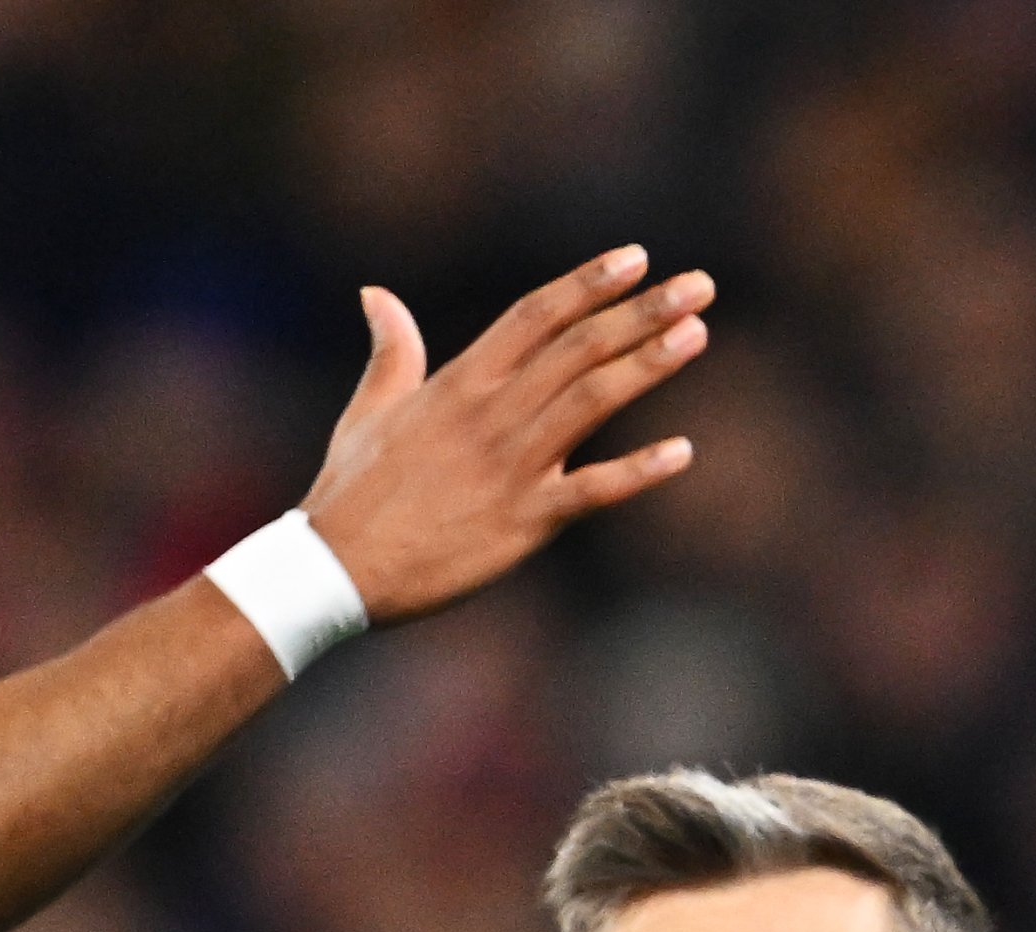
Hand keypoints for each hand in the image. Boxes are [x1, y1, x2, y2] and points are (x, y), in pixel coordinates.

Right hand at [298, 246, 710, 626]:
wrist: (337, 568)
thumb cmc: (353, 493)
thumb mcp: (371, 410)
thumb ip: (393, 352)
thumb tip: (377, 295)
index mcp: (459, 382)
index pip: (534, 316)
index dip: (588, 284)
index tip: (635, 258)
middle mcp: (491, 413)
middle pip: (577, 347)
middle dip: (641, 312)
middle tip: (698, 285)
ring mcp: (510, 464)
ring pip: (591, 400)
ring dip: (647, 365)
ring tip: (696, 333)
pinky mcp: (523, 519)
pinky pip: (592, 490)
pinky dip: (638, 472)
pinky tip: (683, 452)